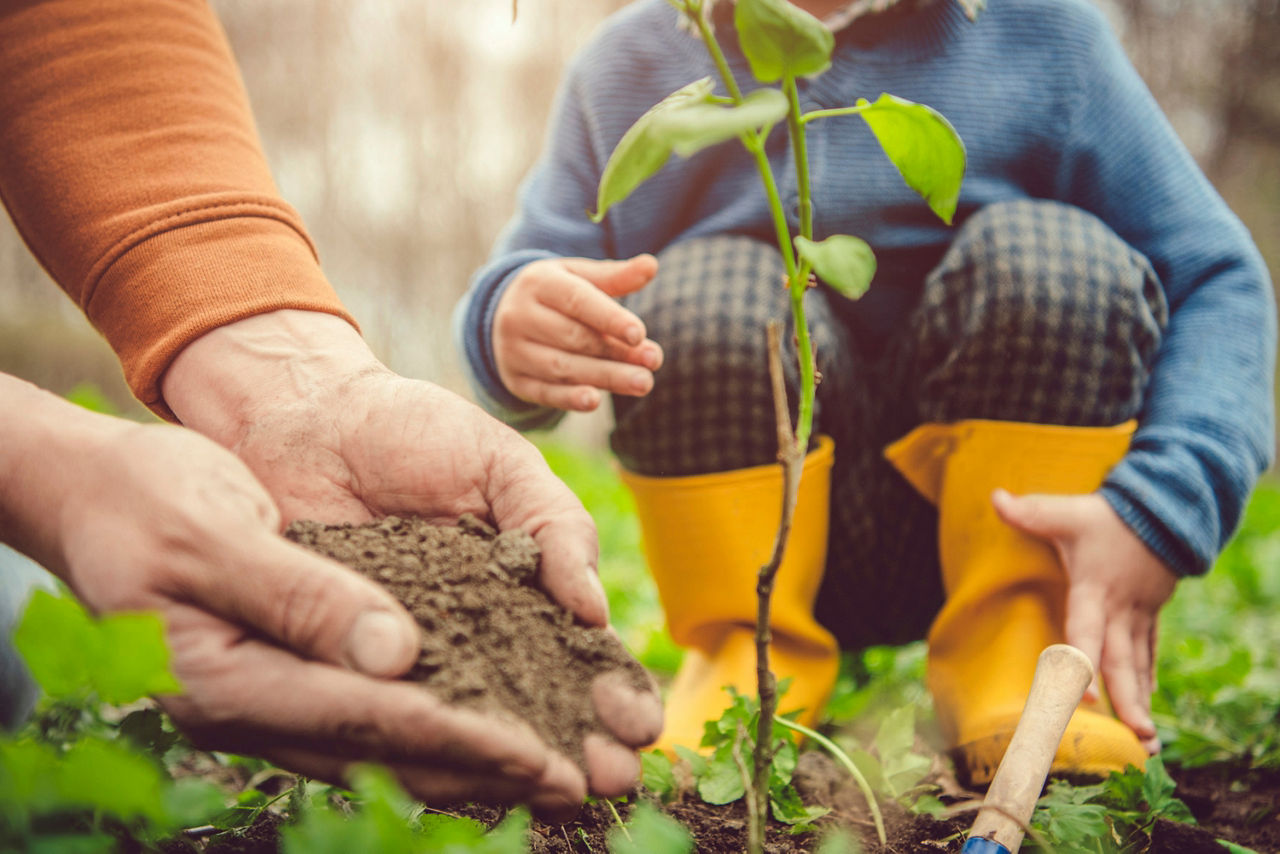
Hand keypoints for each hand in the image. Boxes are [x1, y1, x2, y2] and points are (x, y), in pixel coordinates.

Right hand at [0, 384, 612, 818]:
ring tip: (550, 775)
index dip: (460, 738)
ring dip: (471, 762)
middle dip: (485, 771)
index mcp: (225, 681)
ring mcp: (267, 700)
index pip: (366, 719)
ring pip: (385, 745)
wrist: (96, 494)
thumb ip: (299, 595)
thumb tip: (395, 655)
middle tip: (573, 785)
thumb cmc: (144, 499)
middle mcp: (252, 709)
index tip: (539, 755)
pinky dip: (434, 728)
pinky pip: (371, 718)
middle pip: (387, 751)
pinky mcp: (285, 678)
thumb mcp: (212, 531)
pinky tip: (486, 733)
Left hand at [160, 311, 662, 807]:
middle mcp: (472, 631)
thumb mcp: (500, 463)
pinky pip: (389, 709)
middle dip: (578, 743)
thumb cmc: (411, 429)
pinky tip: (462, 770)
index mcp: (522, 585)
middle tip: (611, 779)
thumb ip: (554, 526)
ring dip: (516, 760)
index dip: (612, 689)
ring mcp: (411, 652)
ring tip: (558, 793)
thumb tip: (594, 612)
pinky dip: (424, 742)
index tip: (640, 723)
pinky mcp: (347, 662)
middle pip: (536, 703)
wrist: (305, 416)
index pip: (578, 651)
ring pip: (471, 720)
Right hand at [493, 255, 663, 410]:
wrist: (500, 316)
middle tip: (654, 361)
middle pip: (574, 338)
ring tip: (643, 383)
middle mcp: (520, 317)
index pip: (577, 301)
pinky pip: (544, 392)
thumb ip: (614, 276)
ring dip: (605, 377)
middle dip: (616, 352)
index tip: (640, 334)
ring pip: (562, 367)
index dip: (610, 318)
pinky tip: (595, 401)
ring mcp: (513, 351)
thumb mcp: (577, 277)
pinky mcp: (515, 380)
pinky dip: (569, 398)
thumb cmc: (554, 294)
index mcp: (538, 283)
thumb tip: (651, 265)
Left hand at [992, 489, 1175, 753]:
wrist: (1166, 509)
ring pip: (1139, 664)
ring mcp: (1139, 614)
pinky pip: (1148, 652)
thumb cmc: (1109, 516)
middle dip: (1128, 700)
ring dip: (1141, 700)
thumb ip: (1031, 512)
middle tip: (1136, 736)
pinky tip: (1145, 706)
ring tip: (1146, 739)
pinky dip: (1147, 679)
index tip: (1085, 695)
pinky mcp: (1150, 614)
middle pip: (1122, 661)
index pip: (1087, 629)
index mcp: (1095, 589)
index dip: (1084, 661)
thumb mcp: (1069, 512)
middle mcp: (1120, 609)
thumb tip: (995, 497)